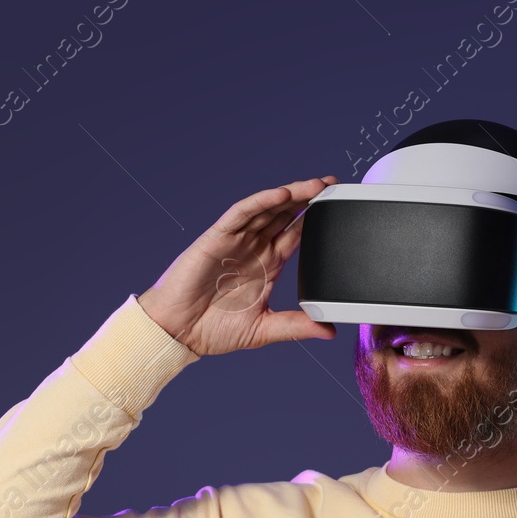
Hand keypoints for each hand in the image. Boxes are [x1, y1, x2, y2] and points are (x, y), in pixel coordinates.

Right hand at [136, 176, 338, 355]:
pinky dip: (261, 202)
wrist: (178, 332)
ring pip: (268, 209)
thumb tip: (329, 331)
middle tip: (333, 185)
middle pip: (286, 215)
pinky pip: (242, 214)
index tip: (337, 208)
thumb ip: (296, 326)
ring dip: (291, 195)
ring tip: (316, 185)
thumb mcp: (264, 329)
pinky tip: (282, 195)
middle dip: (309, 199)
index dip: (315, 220)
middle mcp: (253, 248)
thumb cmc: (214, 330)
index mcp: (267, 266)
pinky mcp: (217, 238)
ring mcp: (236, 241)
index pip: (295, 235)